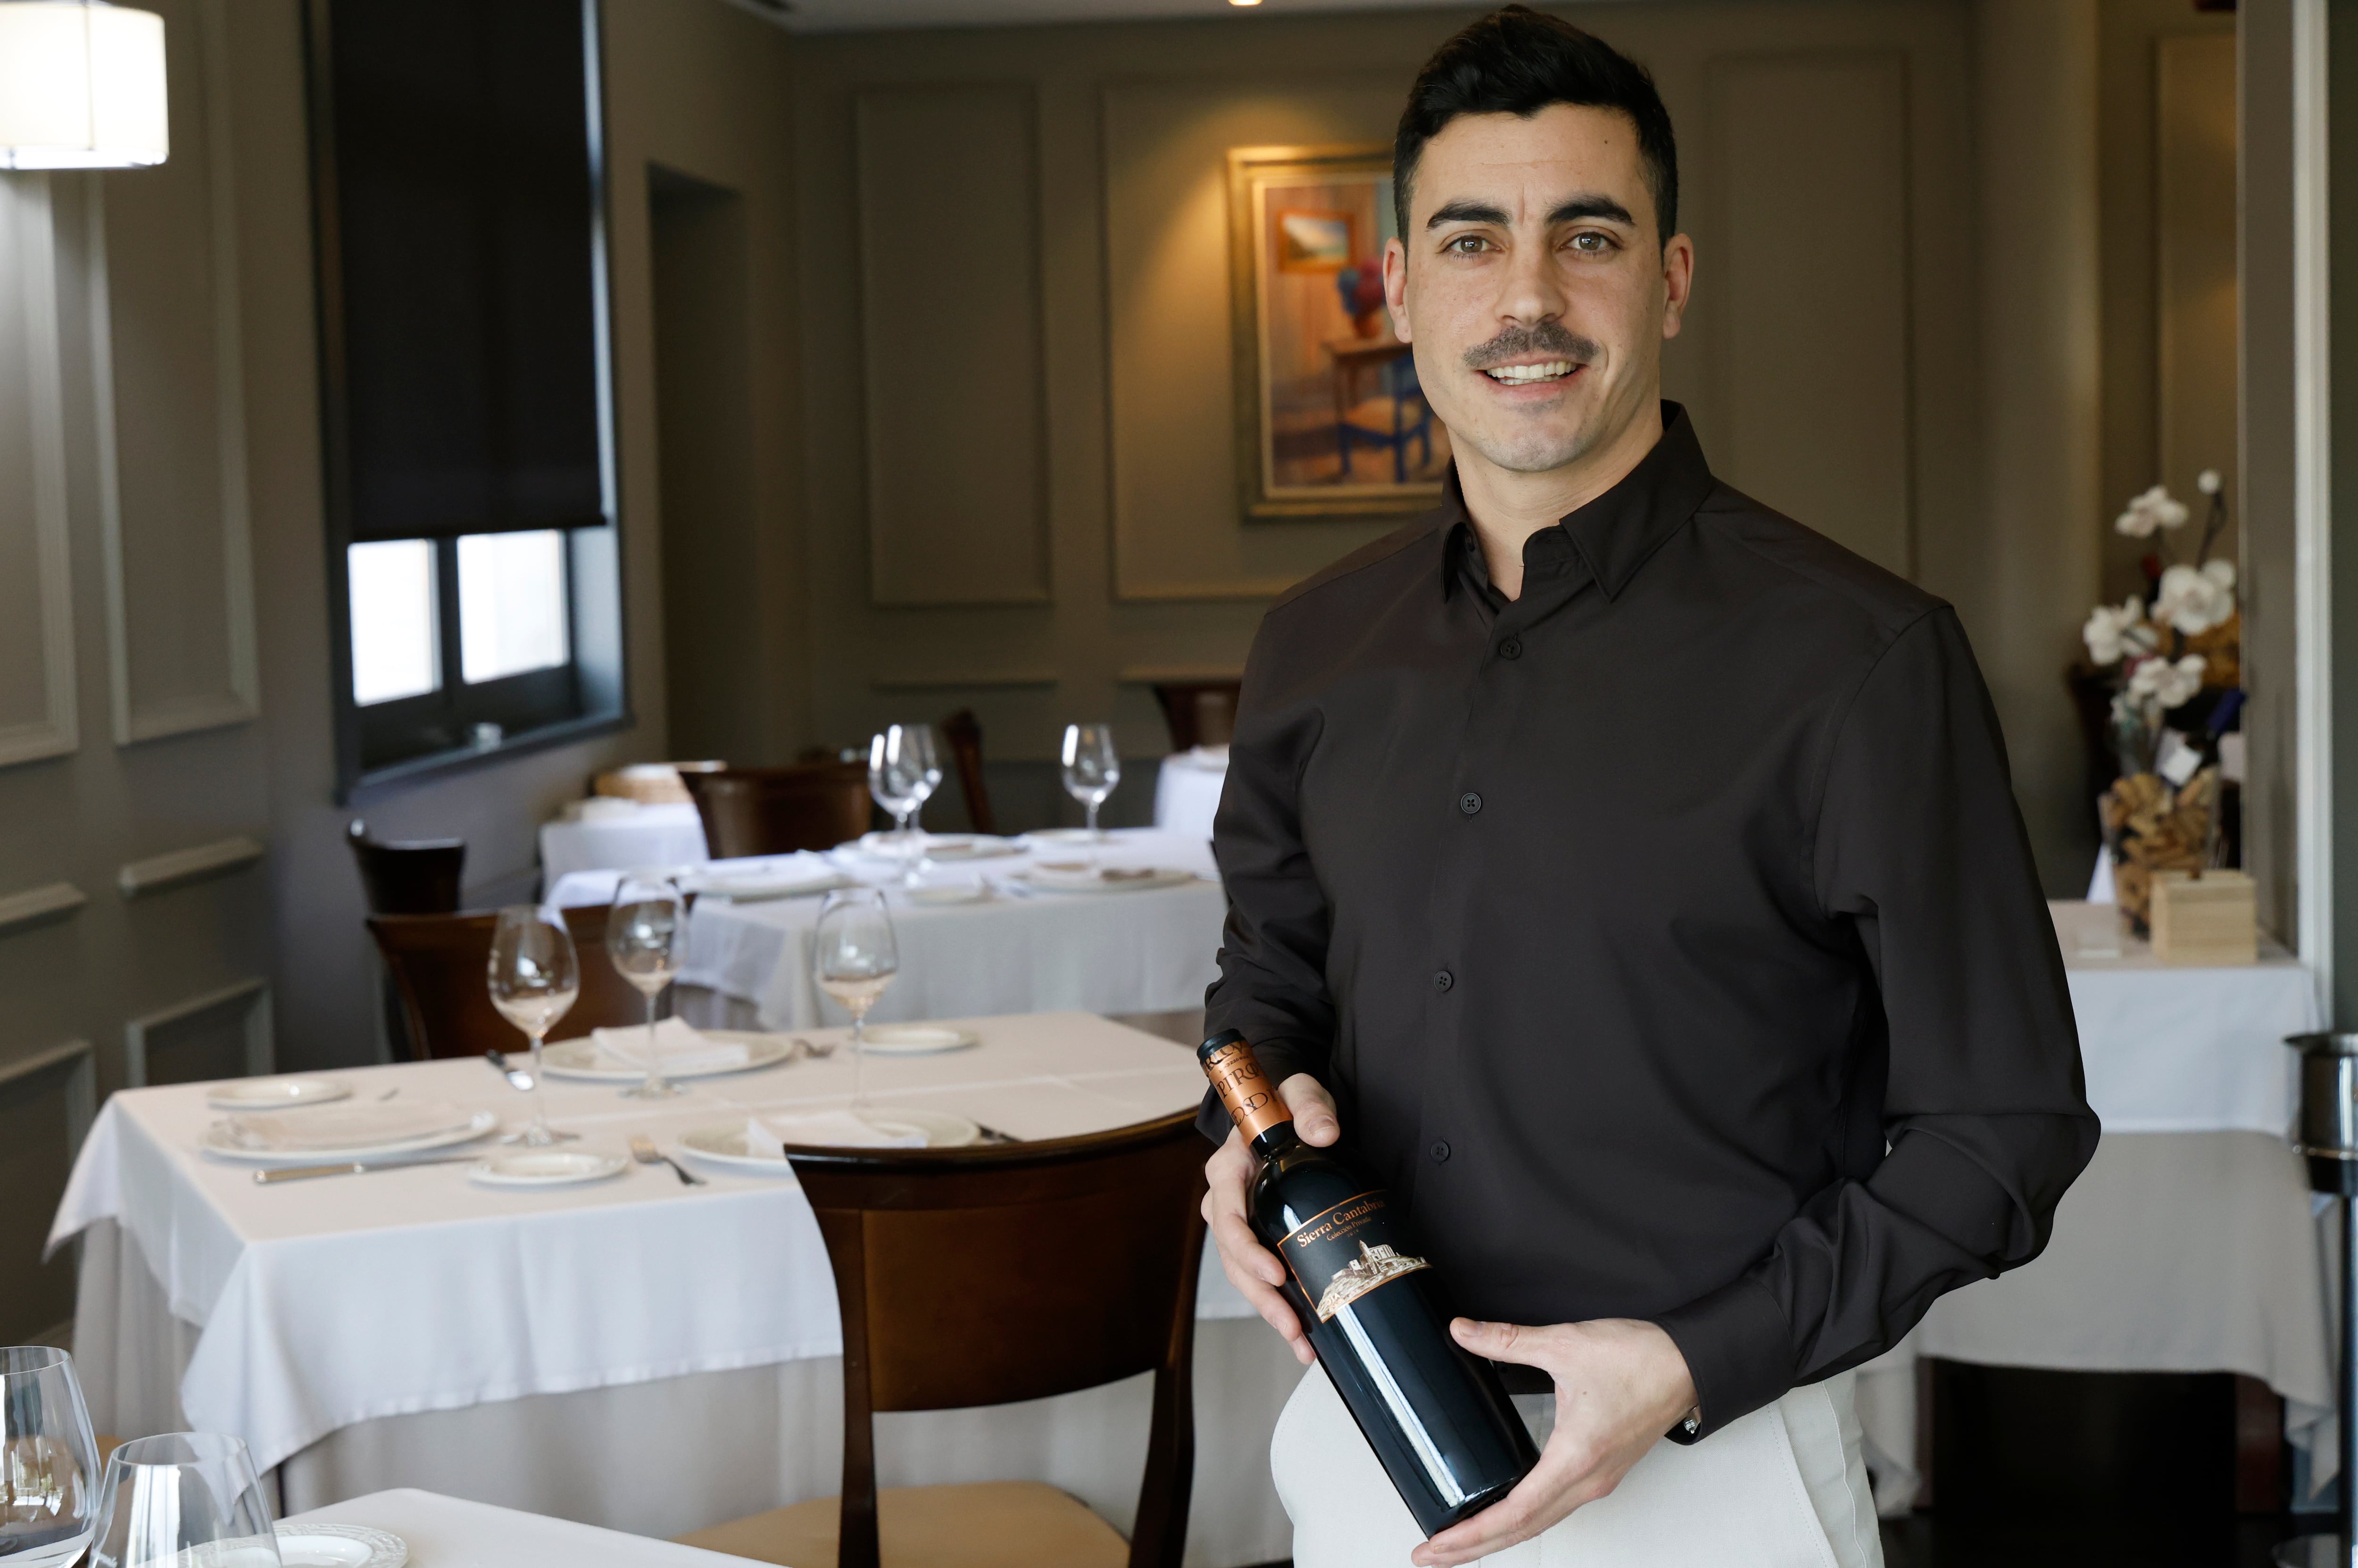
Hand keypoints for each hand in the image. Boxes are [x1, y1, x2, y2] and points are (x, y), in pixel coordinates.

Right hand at [1202, 1072, 1337, 1365]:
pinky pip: (1261, 1273)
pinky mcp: (1259, 1235)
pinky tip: (1304, 1332)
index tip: (1276, 1273)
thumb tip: (1324, 1133)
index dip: (1246, 1249)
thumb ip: (1310, 1107)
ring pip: (1243, 1273)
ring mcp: (1240, 1221)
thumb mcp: (1301, 1094)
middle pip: (1233, 1257)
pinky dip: (1279, 1302)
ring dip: (1269, 1309)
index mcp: (1228, 1168)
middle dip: (1261, 1296)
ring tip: (1301, 1343)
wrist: (1287, 1108)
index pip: (1227, 1214)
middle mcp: (1227, 1200)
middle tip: (1293, 1325)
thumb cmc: (1287, 1102)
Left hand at [1409, 1318, 1696, 1566]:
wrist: (1690, 1363)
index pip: (1513, 1514)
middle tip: (1428, 1555)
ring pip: (1539, 1523)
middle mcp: (1587, 1482)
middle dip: (1472, 1548)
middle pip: (1522, 1530)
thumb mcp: (1565, 1343)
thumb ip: (1508, 1340)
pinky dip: (1521, 1519)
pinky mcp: (1601, 1472)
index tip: (1434, 1546)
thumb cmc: (1640, 1359)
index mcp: (1575, 1459)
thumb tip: (1462, 1330)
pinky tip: (1501, 1512)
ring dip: (1496, 1537)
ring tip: (1457, 1540)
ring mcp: (1597, 1481)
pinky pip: (1554, 1508)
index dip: (1469, 1535)